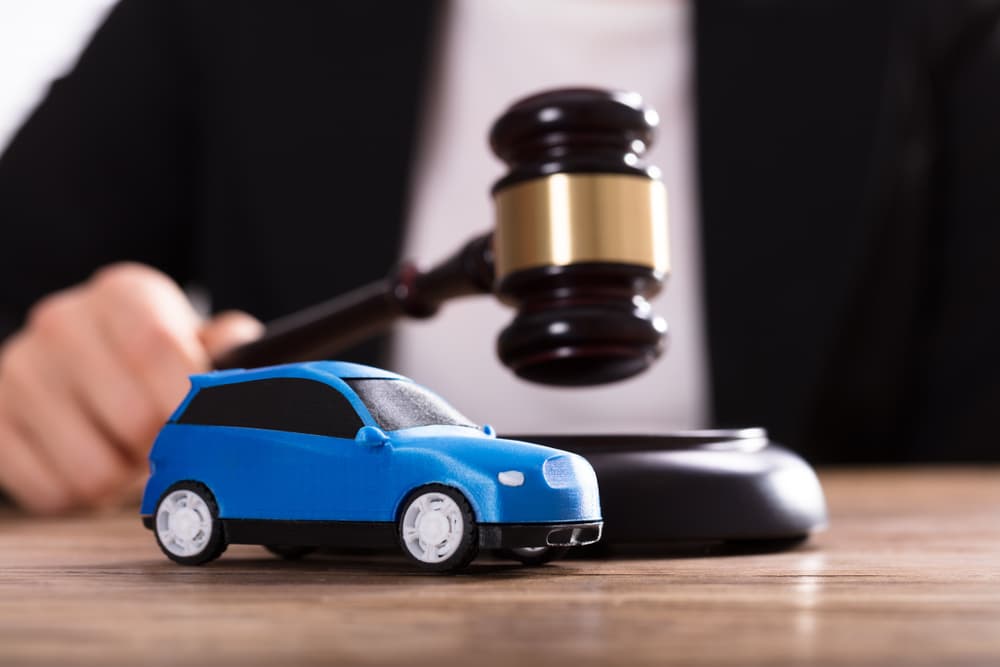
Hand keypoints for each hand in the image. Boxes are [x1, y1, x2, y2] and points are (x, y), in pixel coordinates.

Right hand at [0, 263, 261, 513]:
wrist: (78, 366)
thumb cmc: (153, 360)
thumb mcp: (199, 339)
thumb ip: (230, 348)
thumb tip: (242, 362)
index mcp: (124, 294)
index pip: (154, 346)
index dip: (185, 402)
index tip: (203, 429)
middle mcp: (63, 322)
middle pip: (132, 418)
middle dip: (164, 449)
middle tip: (170, 447)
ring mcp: (20, 371)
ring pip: (92, 470)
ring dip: (123, 479)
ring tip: (129, 454)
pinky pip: (51, 493)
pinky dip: (81, 495)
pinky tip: (91, 462)